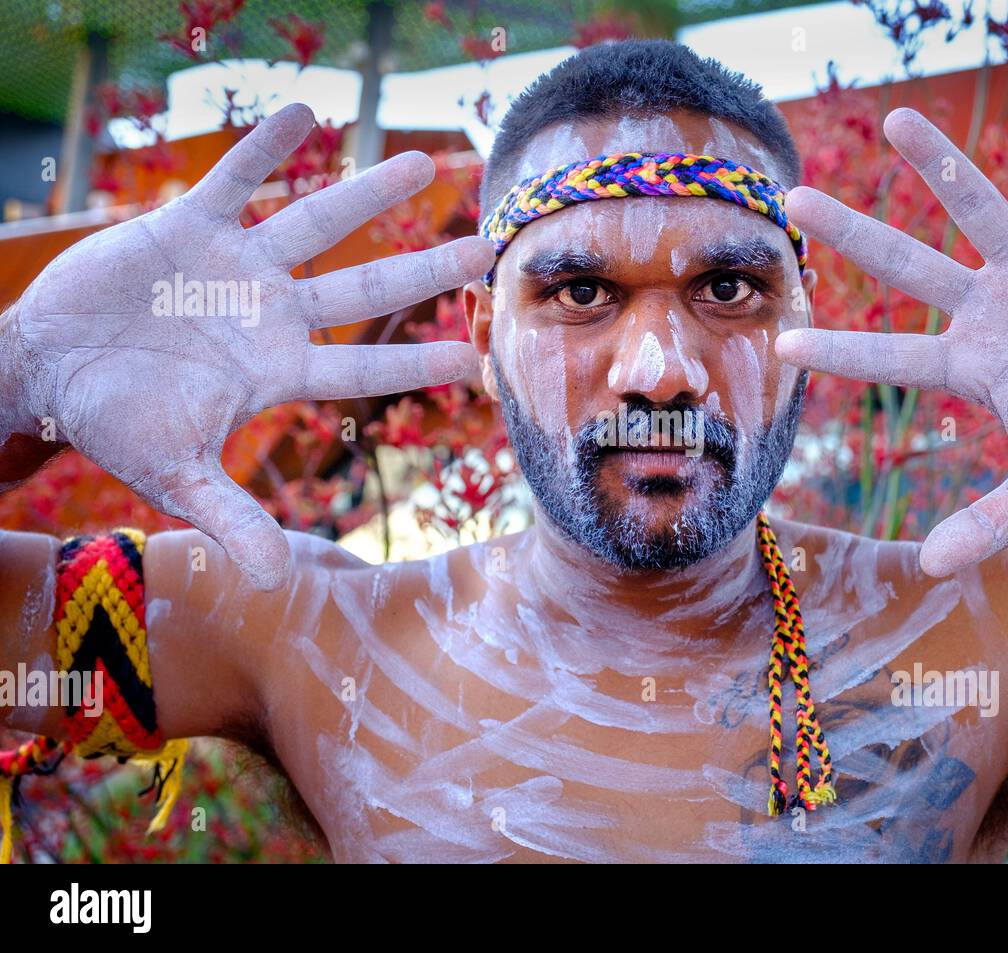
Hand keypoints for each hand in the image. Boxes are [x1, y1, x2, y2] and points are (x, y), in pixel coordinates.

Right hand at [3, 103, 493, 588]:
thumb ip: (227, 515)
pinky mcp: (189, 226)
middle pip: (365, 289)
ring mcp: (237, 268)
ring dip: (365, 194)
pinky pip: (236, 180)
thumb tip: (267, 582)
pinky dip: (264, 152)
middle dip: (425, 268)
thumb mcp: (172, 474)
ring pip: (315, 224)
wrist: (48, 368)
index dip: (417, 364)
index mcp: (277, 372)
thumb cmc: (114, 423)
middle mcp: (273, 315)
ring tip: (420, 162)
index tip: (476, 358)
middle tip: (486, 246)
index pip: (363, 369)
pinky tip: (304, 115)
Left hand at [776, 108, 1007, 576]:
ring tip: (897, 119)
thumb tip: (931, 568)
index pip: (891, 358)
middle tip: (792, 199)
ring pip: (976, 208)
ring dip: (940, 166)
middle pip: (907, 265)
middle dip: (852, 234)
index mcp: (974, 366)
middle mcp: (990, 311)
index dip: (840, 350)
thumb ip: (996, 520)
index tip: (782, 341)